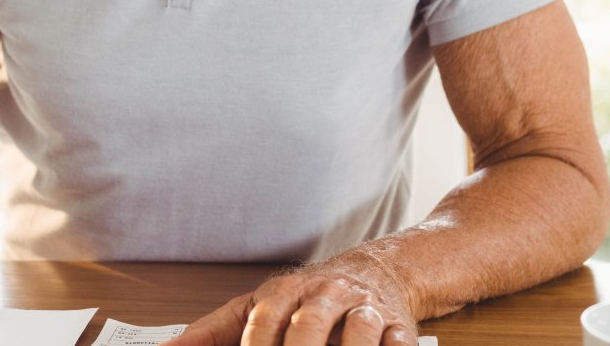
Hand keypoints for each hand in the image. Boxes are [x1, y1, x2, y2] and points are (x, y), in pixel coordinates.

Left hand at [163, 257, 418, 345]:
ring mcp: (363, 309)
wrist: (375, 271)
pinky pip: (398, 340)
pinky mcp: (398, 325)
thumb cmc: (305, 299)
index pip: (264, 319)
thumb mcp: (255, 307)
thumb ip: (211, 333)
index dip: (256, 345)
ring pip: (359, 329)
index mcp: (285, 292)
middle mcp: (324, 296)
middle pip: (310, 323)